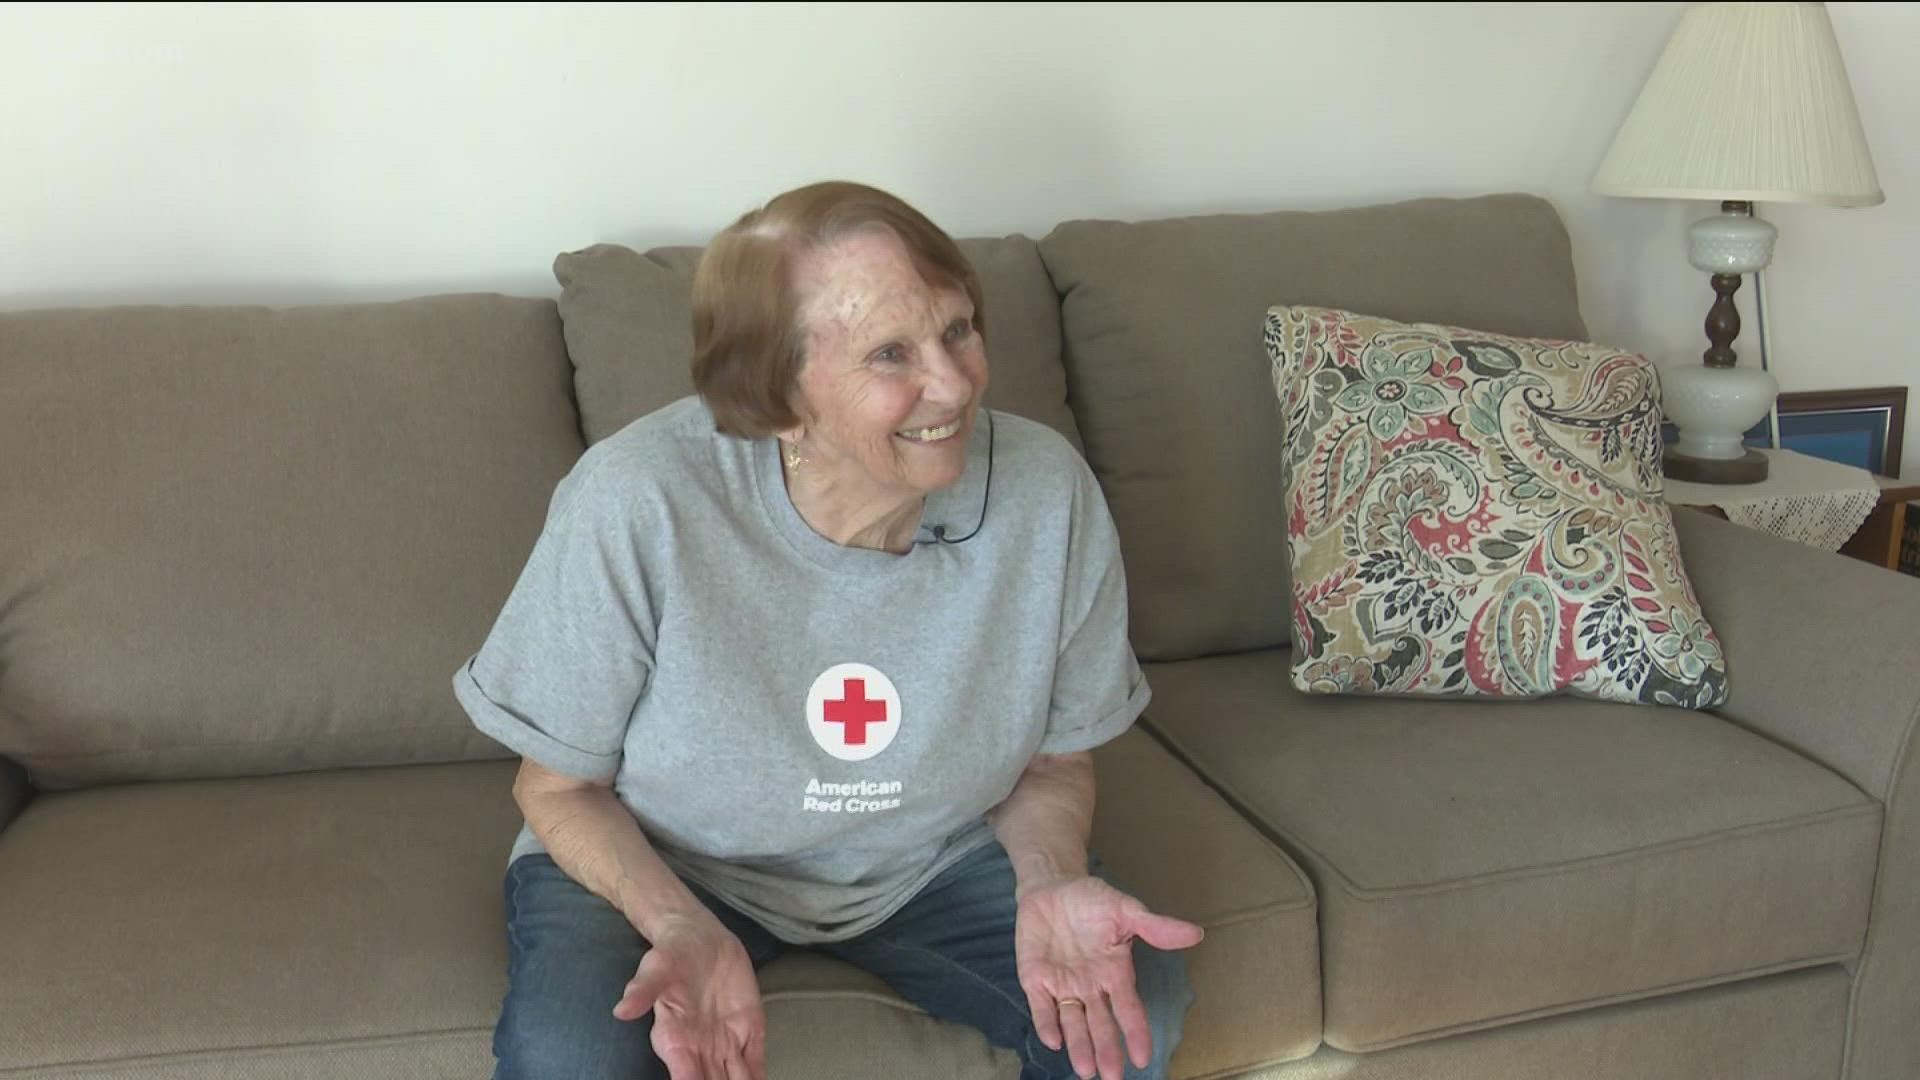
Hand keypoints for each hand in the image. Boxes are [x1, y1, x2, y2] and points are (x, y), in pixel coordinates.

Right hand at [612, 910, 766, 1079]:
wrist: (700, 937)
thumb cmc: (672, 954)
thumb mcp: (656, 967)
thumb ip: (642, 989)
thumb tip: (622, 1010)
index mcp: (674, 1039)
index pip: (685, 1076)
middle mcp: (698, 1048)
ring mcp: (725, 1041)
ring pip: (734, 1077)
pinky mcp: (748, 1029)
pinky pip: (755, 1059)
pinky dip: (759, 1076)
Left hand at [1015, 876, 1204, 1079]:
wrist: (1051, 885)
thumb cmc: (1091, 899)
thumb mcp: (1125, 909)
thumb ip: (1155, 926)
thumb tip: (1195, 934)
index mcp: (1115, 973)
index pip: (1129, 1009)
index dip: (1136, 1033)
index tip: (1143, 1058)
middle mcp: (1091, 986)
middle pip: (1101, 1023)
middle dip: (1107, 1049)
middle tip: (1112, 1075)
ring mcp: (1062, 985)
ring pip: (1073, 1021)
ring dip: (1079, 1045)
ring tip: (1086, 1069)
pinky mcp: (1035, 979)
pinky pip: (1041, 1006)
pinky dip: (1046, 1023)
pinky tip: (1052, 1040)